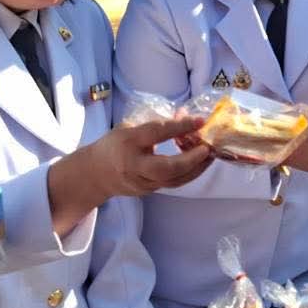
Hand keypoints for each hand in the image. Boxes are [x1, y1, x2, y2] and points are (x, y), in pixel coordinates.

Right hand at [96, 115, 214, 195]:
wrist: (96, 174)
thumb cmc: (115, 144)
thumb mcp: (129, 127)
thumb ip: (156, 123)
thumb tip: (185, 117)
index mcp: (129, 142)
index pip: (157, 133)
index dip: (180, 127)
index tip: (199, 121)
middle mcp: (135, 165)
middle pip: (167, 168)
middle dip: (191, 159)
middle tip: (208, 148)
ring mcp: (142, 182)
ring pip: (173, 180)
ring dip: (196, 169)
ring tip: (210, 156)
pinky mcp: (149, 191)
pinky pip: (172, 183)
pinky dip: (188, 173)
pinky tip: (198, 163)